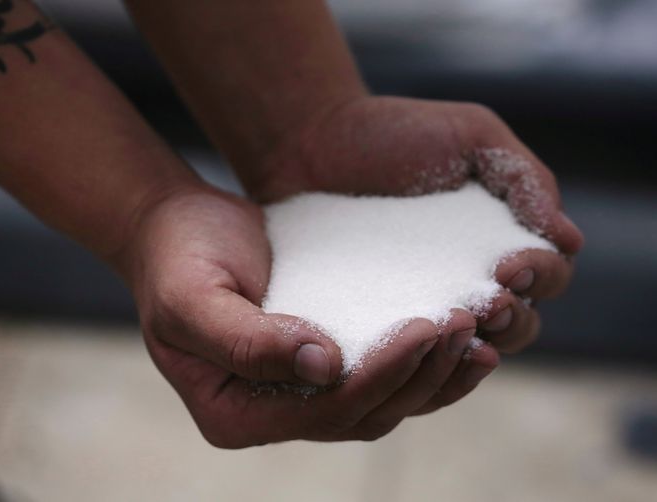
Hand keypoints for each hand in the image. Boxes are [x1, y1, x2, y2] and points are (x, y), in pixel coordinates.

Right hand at [116, 183, 497, 446]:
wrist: (178, 229)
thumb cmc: (177, 258)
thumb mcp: (193, 297)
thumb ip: (247, 341)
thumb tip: (324, 366)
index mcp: (236, 414)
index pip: (325, 411)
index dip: (380, 376)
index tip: (424, 326)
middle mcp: (275, 414)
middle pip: (365, 415)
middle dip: (421, 375)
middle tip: (465, 325)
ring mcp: (303, 393)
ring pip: (386, 404)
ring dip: (435, 376)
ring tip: (479, 338)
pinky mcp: (328, 363)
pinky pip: (386, 374)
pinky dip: (426, 362)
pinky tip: (463, 336)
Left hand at [247, 96, 582, 406]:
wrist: (314, 142)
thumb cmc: (397, 133)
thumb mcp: (470, 136)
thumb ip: (523, 177)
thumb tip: (569, 239)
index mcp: (505, 242)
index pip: (549, 275)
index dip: (542, 275)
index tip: (512, 263)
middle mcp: (473, 282)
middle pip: (521, 326)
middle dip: (515, 319)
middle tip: (492, 304)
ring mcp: (427, 308)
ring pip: (472, 350)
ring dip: (479, 344)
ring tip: (462, 325)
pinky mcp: (380, 324)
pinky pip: (410, 357)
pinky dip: (423, 362)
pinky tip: (418, 350)